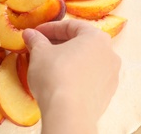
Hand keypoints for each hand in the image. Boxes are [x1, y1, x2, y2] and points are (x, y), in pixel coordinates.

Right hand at [23, 19, 120, 133]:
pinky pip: (89, 77)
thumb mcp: (40, 52)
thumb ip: (36, 40)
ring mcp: (111, 76)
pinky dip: (74, 74)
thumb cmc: (55, 76)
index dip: (50, 27)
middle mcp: (110, 54)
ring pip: (86, 60)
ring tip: (47, 63)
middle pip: (81, 42)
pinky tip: (58, 80)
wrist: (68, 114)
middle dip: (58, 43)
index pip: (72, 26)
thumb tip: (29, 33)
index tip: (36, 32)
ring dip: (67, 58)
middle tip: (39, 46)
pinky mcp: (107, 94)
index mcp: (96, 38)